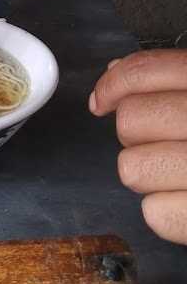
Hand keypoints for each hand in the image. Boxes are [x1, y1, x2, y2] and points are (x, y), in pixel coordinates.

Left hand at [90, 50, 186, 243]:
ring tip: (179, 173)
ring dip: (148, 173)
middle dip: (134, 133)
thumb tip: (116, 72)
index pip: (147, 70)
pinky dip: (166, 212)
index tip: (104, 100)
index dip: (114, 84)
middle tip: (164, 142)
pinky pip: (154, 213)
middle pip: (131, 120)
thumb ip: (172, 79)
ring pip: (132, 168)